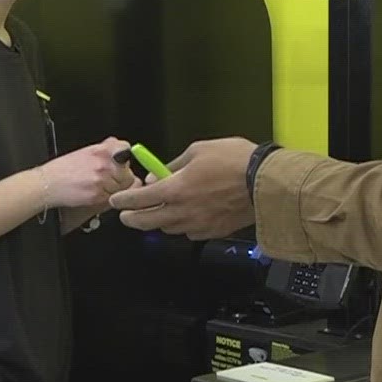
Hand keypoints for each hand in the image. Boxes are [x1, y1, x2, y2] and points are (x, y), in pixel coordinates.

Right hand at [36, 138, 135, 211]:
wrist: (47, 184)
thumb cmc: (63, 169)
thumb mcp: (85, 151)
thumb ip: (104, 148)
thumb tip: (119, 145)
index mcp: (101, 150)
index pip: (126, 149)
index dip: (125, 157)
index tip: (121, 162)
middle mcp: (103, 164)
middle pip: (128, 173)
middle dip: (121, 178)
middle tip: (108, 179)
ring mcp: (101, 180)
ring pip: (122, 188)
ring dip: (115, 189)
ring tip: (99, 186)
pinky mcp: (98, 195)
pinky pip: (112, 198)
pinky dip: (106, 198)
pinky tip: (95, 193)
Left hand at [110, 138, 258, 240]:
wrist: (265, 183)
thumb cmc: (235, 161)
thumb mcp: (199, 150)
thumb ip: (173, 164)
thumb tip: (157, 174)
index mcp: (175, 189)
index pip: (139, 199)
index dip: (124, 200)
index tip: (116, 200)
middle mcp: (182, 211)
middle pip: (147, 221)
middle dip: (132, 218)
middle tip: (126, 215)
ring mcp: (197, 224)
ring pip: (167, 228)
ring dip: (157, 221)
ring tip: (155, 213)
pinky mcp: (212, 232)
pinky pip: (189, 232)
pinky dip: (181, 225)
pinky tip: (184, 217)